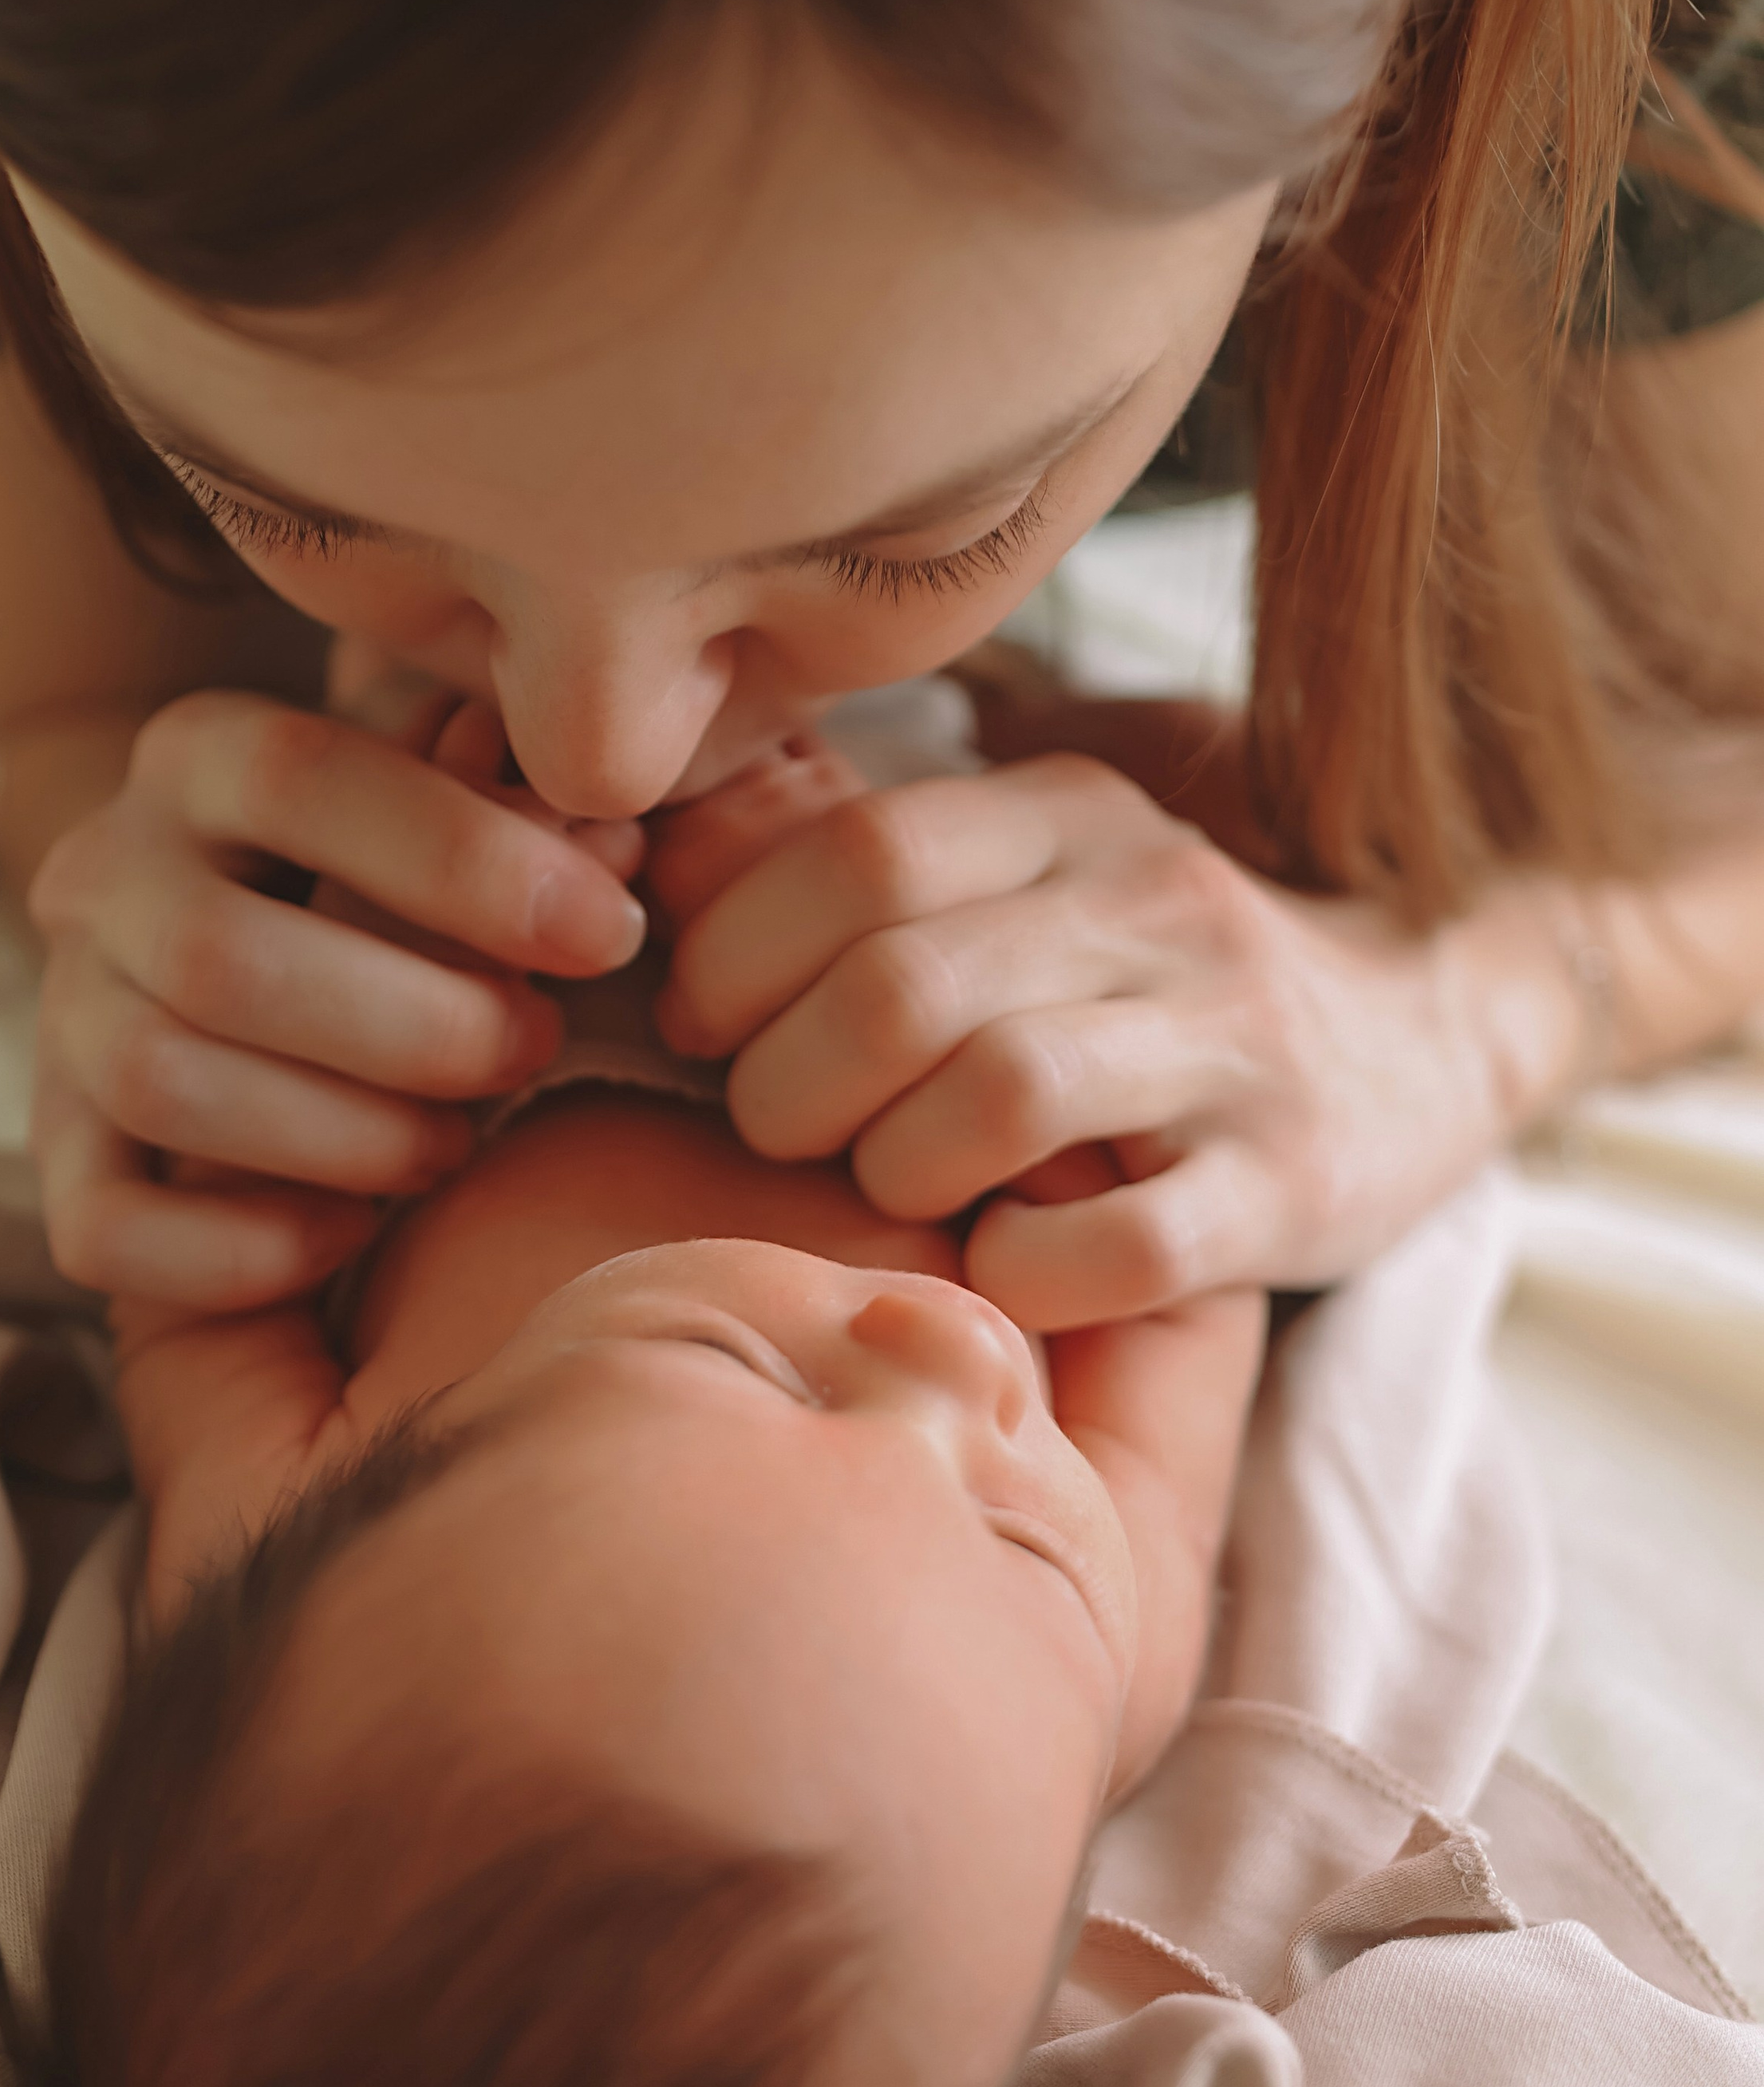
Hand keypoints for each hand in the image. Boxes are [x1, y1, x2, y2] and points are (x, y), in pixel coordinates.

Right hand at [30, 685, 647, 1307]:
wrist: (262, 960)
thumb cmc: (406, 880)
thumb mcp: (455, 812)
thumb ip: (520, 811)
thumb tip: (612, 843)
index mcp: (201, 754)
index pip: (300, 775)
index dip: (462, 859)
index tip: (606, 931)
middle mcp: (104, 871)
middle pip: (220, 956)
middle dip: (412, 1025)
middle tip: (533, 1049)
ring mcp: (64, 1013)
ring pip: (161, 1084)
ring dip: (341, 1134)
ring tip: (456, 1143)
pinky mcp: (55, 1153)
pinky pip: (104, 1224)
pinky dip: (239, 1248)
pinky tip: (351, 1234)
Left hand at [655, 753, 1576, 1319]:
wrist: (1429, 1033)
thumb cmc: (1151, 980)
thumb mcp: (1035, 873)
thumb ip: (871, 864)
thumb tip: (657, 863)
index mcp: (1072, 817)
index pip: (861, 855)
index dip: (736, 950)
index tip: (702, 1023)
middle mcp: (1158, 909)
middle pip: (901, 988)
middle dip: (788, 1083)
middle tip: (776, 1129)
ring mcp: (1234, 1048)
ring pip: (999, 1100)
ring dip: (896, 1169)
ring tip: (891, 1185)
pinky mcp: (1291, 1185)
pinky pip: (1118, 1244)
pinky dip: (1025, 1269)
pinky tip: (1004, 1259)